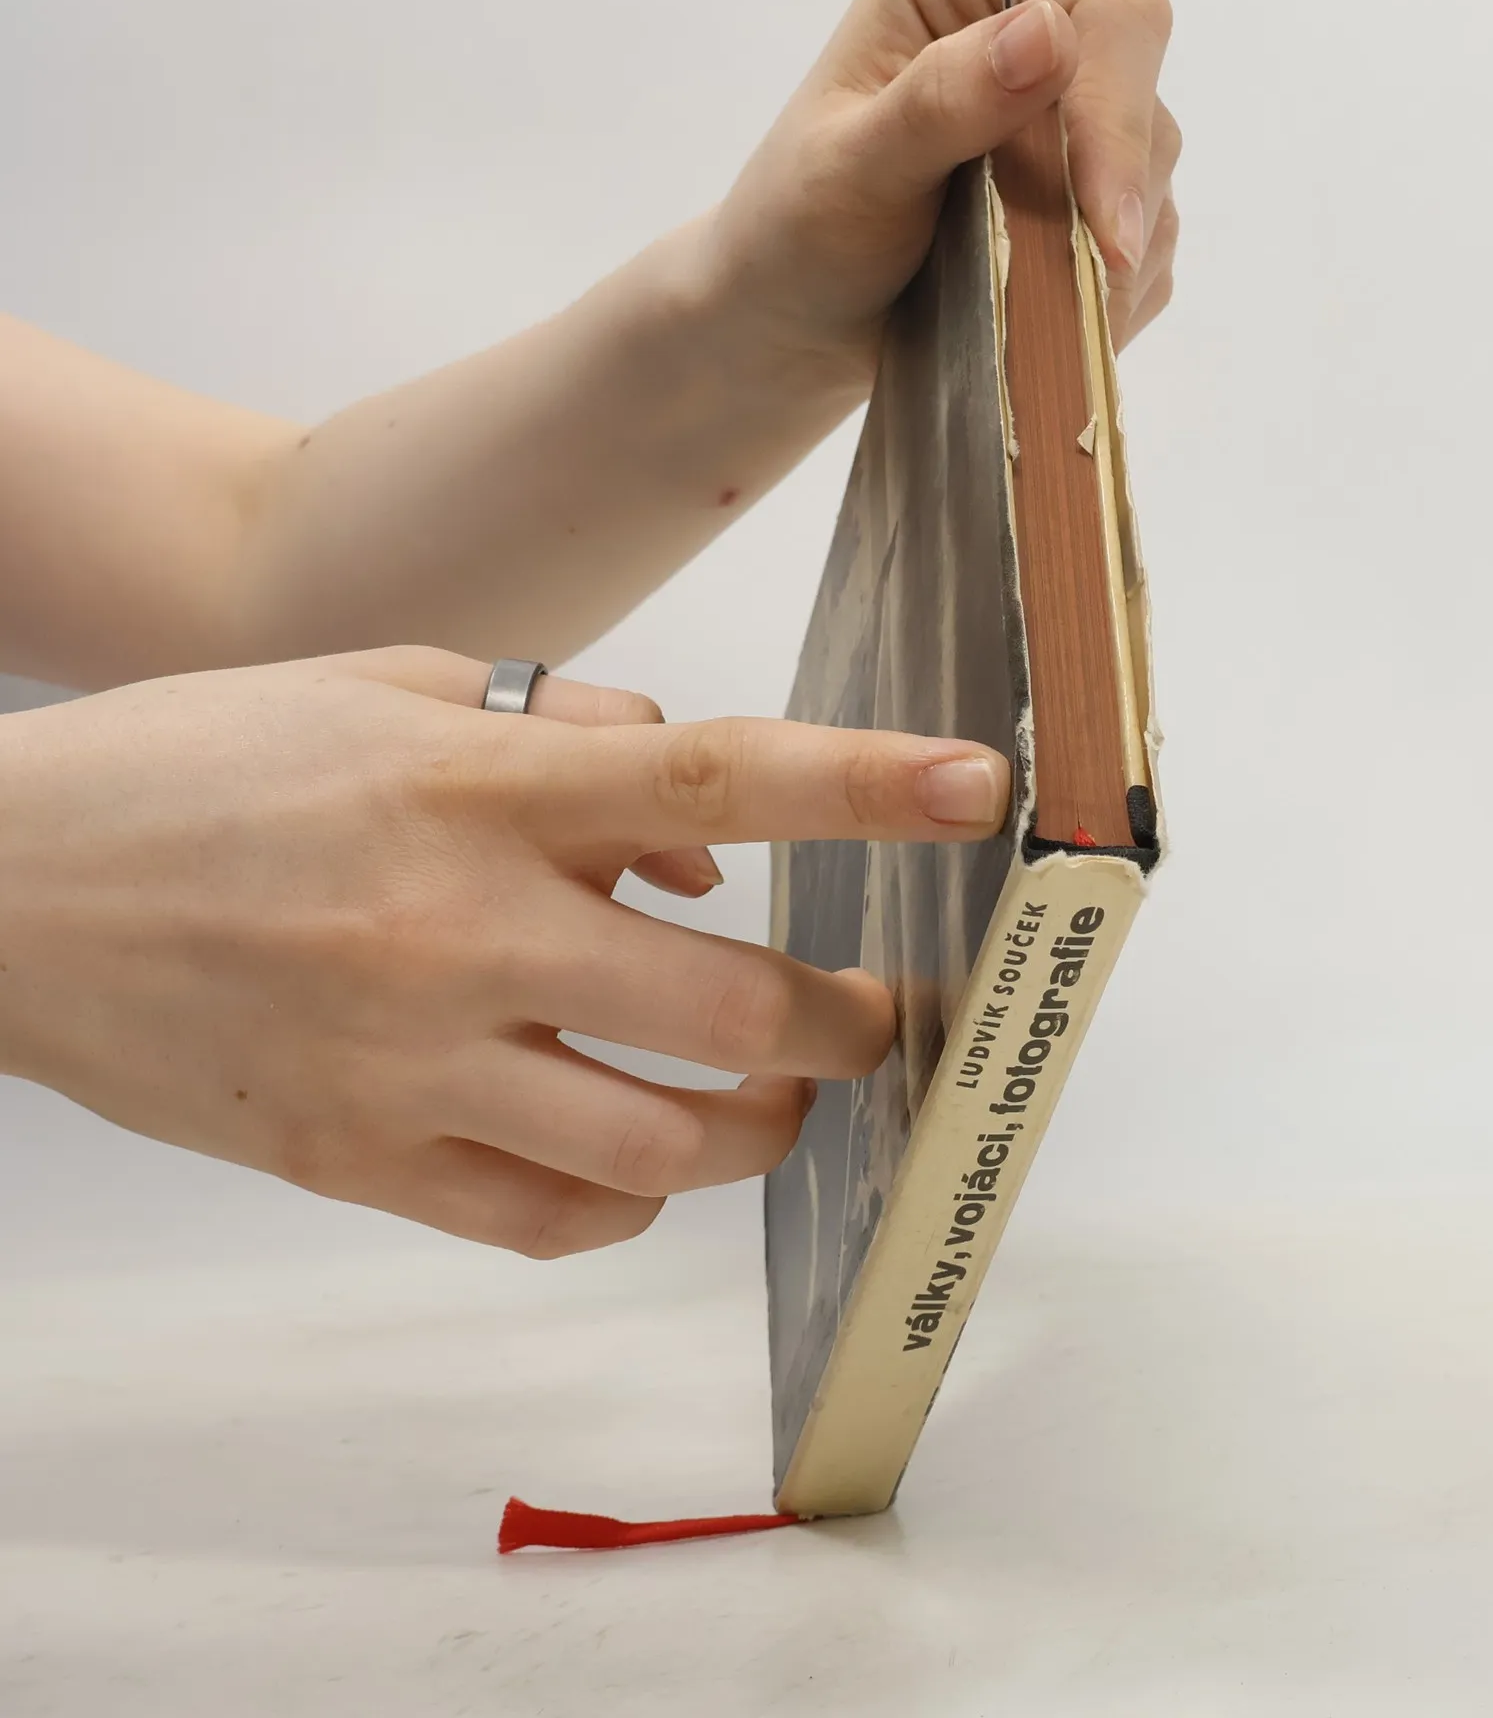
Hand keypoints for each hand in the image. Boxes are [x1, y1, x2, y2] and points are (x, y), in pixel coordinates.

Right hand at [0, 648, 1007, 1254]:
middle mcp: (456, 931)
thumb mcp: (390, 689)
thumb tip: (699, 844)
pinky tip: (630, 1146)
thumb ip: (566, 735)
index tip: (979, 788)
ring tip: (774, 1090)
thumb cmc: (208, 767)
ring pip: (661, 1148)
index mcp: (472, 786)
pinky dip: (626, 1195)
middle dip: (847, 1023)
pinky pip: (549, 1219)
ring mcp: (407, 1066)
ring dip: (760, 1127)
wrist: (8, 890)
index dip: (868, 787)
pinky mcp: (359, 1163)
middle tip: (870, 1011)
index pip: (718, 780)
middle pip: (734, 1010)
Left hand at [710, 0, 1179, 381]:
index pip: (1100, 4)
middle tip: (1079, 290)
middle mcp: (1023, 14)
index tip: (1104, 225)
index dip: (1114, 111)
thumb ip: (941, 101)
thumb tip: (1048, 35)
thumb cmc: (796, 235)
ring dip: (1111, 253)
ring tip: (1036, 314)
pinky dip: (1113, 288)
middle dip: (1115, 194)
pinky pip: (1148, 232)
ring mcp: (1064, 103)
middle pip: (1140, 82)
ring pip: (1153, 164)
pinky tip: (1050, 319)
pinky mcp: (1087, 183)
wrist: (790, 320)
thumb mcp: (850, 170)